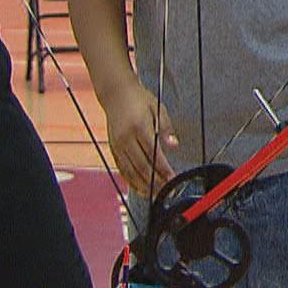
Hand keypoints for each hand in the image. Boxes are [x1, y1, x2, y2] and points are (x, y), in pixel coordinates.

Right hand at [95, 80, 178, 196]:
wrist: (116, 93)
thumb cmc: (139, 99)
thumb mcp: (157, 108)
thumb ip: (166, 127)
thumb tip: (174, 144)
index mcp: (139, 127)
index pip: (153, 153)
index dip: (163, 168)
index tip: (172, 177)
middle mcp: (126, 138)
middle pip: (141, 166)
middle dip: (155, 181)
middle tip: (166, 190)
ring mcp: (118, 145)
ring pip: (130, 171)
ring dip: (143, 185)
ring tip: (155, 194)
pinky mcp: (113, 148)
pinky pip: (122, 169)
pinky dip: (131, 181)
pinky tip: (139, 188)